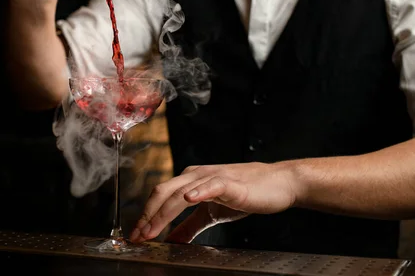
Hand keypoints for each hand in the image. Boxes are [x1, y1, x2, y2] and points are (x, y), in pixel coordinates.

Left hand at [129, 162, 298, 243]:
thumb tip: (171, 241)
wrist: (278, 184)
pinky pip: (211, 185)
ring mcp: (212, 177)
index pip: (160, 197)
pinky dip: (198, 191)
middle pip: (163, 192)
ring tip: (152, 229)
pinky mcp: (230, 182)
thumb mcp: (211, 214)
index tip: (136, 235)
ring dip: (164, 211)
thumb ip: (190, 226)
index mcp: (189, 181)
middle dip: (148, 215)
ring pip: (180, 191)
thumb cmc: (245, 194)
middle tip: (139, 236)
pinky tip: (189, 199)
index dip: (146, 216)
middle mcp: (195, 175)